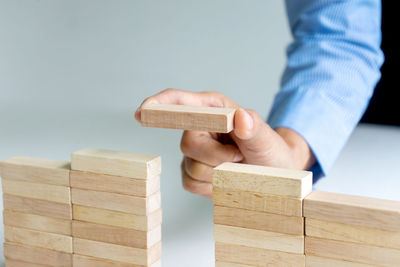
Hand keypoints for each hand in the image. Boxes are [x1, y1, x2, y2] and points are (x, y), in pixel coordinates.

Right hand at [135, 89, 314, 198]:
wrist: (272, 175)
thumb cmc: (270, 152)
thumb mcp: (267, 140)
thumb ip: (255, 128)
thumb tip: (241, 118)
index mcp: (214, 109)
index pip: (180, 101)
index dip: (160, 104)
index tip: (144, 110)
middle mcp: (199, 127)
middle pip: (187, 143)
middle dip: (214, 156)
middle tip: (238, 157)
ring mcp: (195, 151)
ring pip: (190, 166)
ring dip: (216, 172)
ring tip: (235, 166)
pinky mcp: (192, 171)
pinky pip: (190, 182)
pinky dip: (211, 186)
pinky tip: (225, 179)